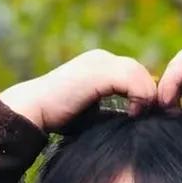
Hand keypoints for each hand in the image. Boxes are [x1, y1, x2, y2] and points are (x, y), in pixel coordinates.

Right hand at [0, 49, 156, 131]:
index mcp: (99, 65)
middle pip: (141, 72)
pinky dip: (139, 97)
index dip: (144, 95)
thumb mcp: (91, 114)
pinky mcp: (98, 72)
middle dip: (149, 95)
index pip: (135, 74)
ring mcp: (99, 62)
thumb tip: (135, 124)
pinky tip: (133, 114)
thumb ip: (112, 112)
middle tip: (150, 118)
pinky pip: (132, 79)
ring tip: (140, 118)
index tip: (144, 118)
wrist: (32, 110)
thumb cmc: (57, 118)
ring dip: (146, 98)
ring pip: (140, 74)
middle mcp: (101, 58)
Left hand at [155, 35, 181, 120]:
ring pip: (175, 66)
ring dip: (164, 90)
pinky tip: (169, 104)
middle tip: (156, 114)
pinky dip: (171, 85)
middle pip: (175, 69)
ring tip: (163, 111)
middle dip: (164, 91)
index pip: (181, 72)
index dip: (170, 93)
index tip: (163, 115)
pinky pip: (180, 67)